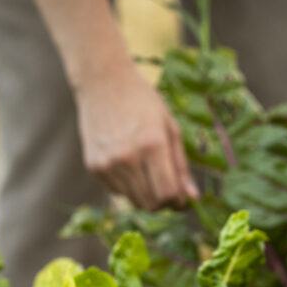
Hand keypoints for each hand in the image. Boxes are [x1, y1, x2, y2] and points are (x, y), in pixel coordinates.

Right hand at [75, 70, 197, 210]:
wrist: (103, 82)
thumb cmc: (142, 101)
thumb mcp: (170, 128)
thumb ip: (181, 166)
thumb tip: (193, 197)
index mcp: (152, 145)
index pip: (167, 194)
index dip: (179, 202)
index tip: (183, 198)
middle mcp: (127, 158)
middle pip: (151, 204)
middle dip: (165, 203)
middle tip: (169, 190)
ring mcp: (107, 164)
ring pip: (134, 201)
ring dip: (147, 196)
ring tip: (151, 174)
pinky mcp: (93, 166)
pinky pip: (117, 191)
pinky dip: (129, 187)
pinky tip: (130, 164)